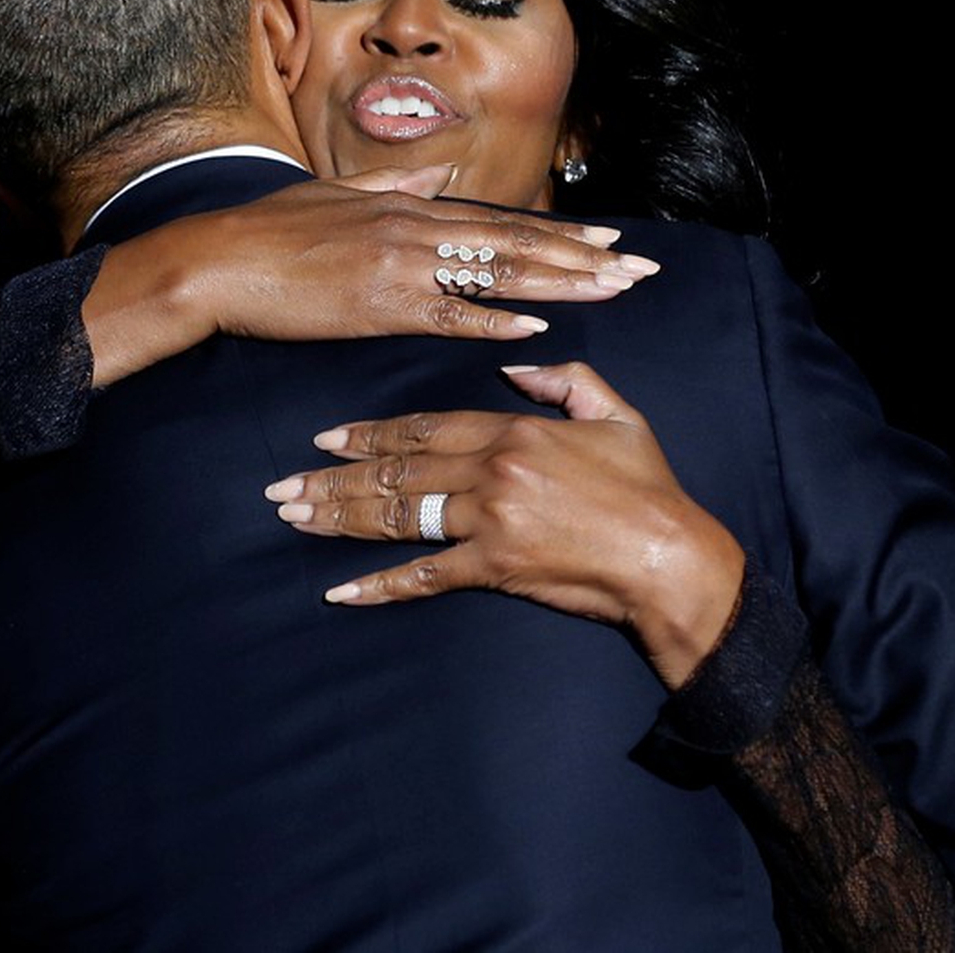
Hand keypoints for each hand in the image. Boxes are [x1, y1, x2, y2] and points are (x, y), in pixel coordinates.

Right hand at [88, 165, 659, 385]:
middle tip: (639, 267)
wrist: (217, 260)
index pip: (500, 221)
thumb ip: (392, 185)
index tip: (608, 239)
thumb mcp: (336, 194)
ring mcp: (398, 266)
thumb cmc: (267, 231)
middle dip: (583, 257)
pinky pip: (447, 313)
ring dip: (559, 283)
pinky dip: (493, 318)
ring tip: (612, 290)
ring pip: (495, 274)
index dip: (560, 232)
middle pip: (515, 243)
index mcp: (405, 206)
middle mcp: (413, 228)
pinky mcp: (375, 305)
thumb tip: (438, 175)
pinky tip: (536, 323)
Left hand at [262, 361, 743, 688]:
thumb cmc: (648, 487)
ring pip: (397, 516)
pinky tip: (341, 591)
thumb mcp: (615, 414)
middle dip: (333, 478)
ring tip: (295, 521)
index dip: (370, 432)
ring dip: (340, 519)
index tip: (326, 437)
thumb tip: (516, 363)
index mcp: (512, 430)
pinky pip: (425, 576)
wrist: (671, 558)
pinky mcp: (494, 569)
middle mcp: (490, 471)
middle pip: (396, 470)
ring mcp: (488, 521)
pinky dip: (379, 585)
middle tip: (283, 487)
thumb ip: (564, 380)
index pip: (423, 426)